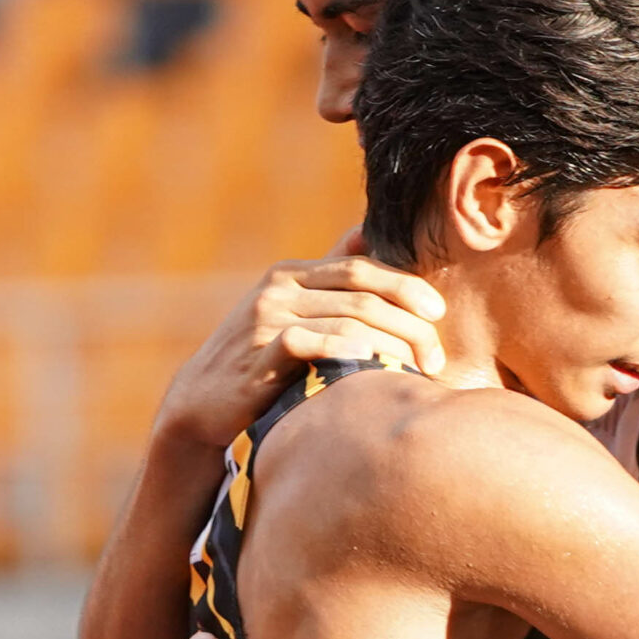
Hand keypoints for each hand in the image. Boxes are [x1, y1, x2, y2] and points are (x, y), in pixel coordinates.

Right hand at [154, 238, 445, 450]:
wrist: (200, 404)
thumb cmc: (257, 358)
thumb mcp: (289, 310)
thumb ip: (327, 275)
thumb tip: (364, 234)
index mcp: (292, 274)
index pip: (363, 268)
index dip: (407, 287)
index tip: (439, 313)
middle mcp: (278, 289)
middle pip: (362, 295)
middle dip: (410, 323)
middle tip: (437, 354)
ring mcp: (265, 321)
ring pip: (347, 322)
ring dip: (392, 348)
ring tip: (419, 373)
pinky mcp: (257, 356)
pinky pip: (311, 345)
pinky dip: (348, 355)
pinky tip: (376, 373)